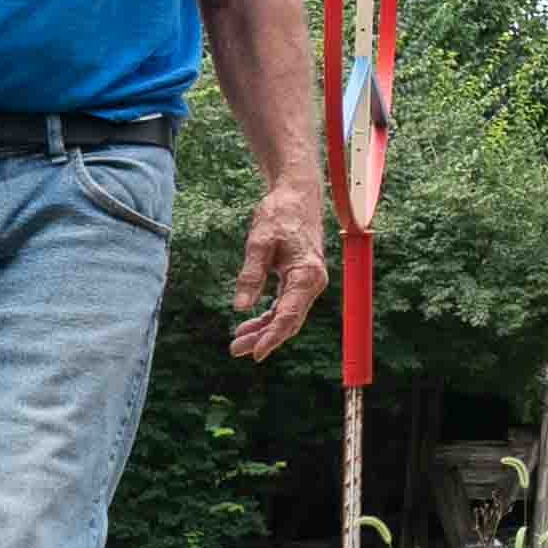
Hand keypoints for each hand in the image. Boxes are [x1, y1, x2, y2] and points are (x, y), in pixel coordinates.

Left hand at [228, 181, 332, 361]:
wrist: (296, 194)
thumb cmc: (280, 214)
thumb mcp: (260, 242)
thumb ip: (251, 275)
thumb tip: (241, 307)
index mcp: (307, 275)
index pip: (289, 315)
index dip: (271, 337)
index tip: (254, 353)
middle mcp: (312, 282)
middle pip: (289, 320)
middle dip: (264, 337)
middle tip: (235, 349)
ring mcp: (307, 281)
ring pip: (287, 315)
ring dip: (264, 329)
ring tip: (237, 341)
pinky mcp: (299, 278)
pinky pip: (285, 305)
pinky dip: (268, 316)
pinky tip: (249, 323)